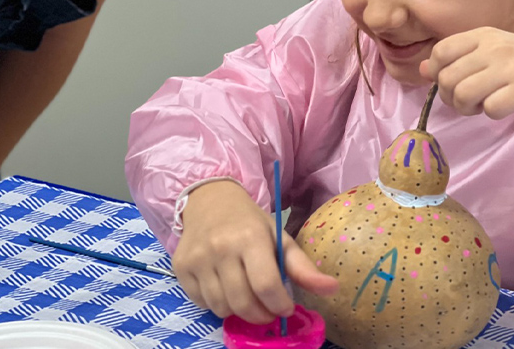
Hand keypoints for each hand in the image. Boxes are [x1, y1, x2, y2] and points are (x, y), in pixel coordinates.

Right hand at [174, 180, 337, 323]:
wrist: (209, 199)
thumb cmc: (248, 220)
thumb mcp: (278, 236)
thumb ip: (303, 267)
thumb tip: (333, 289)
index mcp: (250, 237)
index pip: (267, 286)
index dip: (279, 305)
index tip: (285, 306)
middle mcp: (221, 247)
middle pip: (243, 303)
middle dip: (260, 314)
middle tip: (266, 308)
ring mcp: (197, 258)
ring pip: (221, 308)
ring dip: (237, 309)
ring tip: (244, 293)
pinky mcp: (180, 267)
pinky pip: (201, 303)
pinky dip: (215, 302)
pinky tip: (223, 285)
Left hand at [420, 27, 513, 128]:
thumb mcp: (490, 54)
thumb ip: (457, 59)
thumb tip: (422, 69)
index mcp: (483, 35)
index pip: (441, 51)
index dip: (436, 72)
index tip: (447, 83)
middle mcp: (495, 47)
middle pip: (447, 78)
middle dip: (450, 97)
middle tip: (466, 101)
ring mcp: (511, 67)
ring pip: (463, 94)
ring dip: (467, 108)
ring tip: (481, 105)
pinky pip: (490, 108)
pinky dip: (490, 113)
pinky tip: (501, 107)